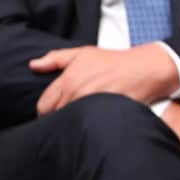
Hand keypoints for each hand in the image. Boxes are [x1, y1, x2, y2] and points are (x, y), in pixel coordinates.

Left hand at [32, 44, 178, 115]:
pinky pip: (88, 127)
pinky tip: (92, 123)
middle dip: (58, 118)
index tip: (54, 112)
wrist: (145, 69)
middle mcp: (77, 92)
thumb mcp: (84, 53)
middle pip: (55, 117)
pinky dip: (87, 126)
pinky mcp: (105, 114)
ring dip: (72, 123)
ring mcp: (92, 104)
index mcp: (68, 79)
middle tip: (68, 116)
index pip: (44, 106)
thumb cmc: (115, 61)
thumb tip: (33, 65)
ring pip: (70, 123)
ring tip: (80, 120)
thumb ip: (56, 58)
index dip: (46, 111)